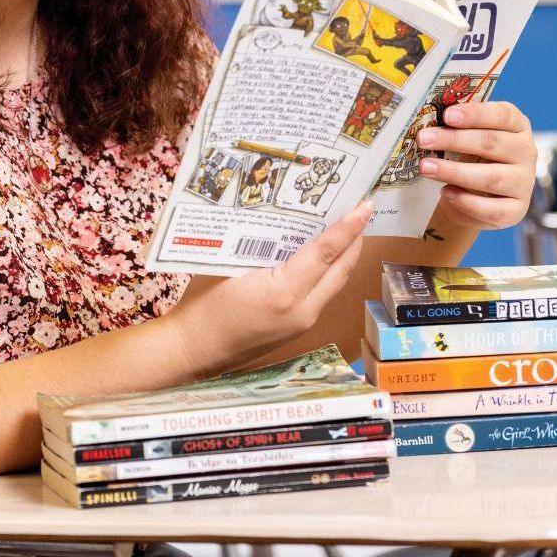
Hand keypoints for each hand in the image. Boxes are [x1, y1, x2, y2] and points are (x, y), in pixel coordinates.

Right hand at [174, 203, 372, 370]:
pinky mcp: (297, 329)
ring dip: (344, 258)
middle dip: (355, 240)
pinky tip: (323, 259)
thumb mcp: (229, 267)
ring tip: (347, 230)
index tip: (364, 206)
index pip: (325, 253)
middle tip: (361, 211)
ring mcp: (302, 323)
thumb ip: (261, 248)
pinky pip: (322, 296)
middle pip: (341, 271)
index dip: (348, 227)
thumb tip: (286, 224)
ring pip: (335, 285)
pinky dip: (328, 273)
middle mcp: (302, 311)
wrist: (192, 350)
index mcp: (284, 293)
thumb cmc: (202, 306)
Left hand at [417, 101, 538, 230]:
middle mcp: (526, 152)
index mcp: (518, 126)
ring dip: (454, 172)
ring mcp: (524, 183)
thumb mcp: (468, 137)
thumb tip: (428, 123)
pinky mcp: (516, 211)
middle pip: (493, 143)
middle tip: (424, 140)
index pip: (503, 115)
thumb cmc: (471, 156)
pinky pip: (492, 209)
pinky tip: (445, 192)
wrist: (476, 194)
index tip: (447, 115)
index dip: (475, 114)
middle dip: (455, 140)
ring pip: (492, 178)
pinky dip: (466, 202)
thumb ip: (456, 127)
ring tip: (426, 167)